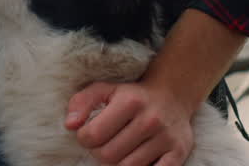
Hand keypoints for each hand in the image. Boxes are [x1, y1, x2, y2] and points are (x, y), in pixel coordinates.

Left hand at [65, 81, 194, 165]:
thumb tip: (70, 125)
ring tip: (118, 151)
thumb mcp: (104, 90)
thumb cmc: (131, 96)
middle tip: (103, 144)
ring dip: (117, 164)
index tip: (88, 134)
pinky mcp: (178, 153)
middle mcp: (150, 120)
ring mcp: (165, 138)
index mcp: (129, 102)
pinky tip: (134, 160)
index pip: (93, 135)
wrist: (172, 96)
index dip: (84, 138)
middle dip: (99, 153)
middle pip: (108, 155)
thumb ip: (81, 103)